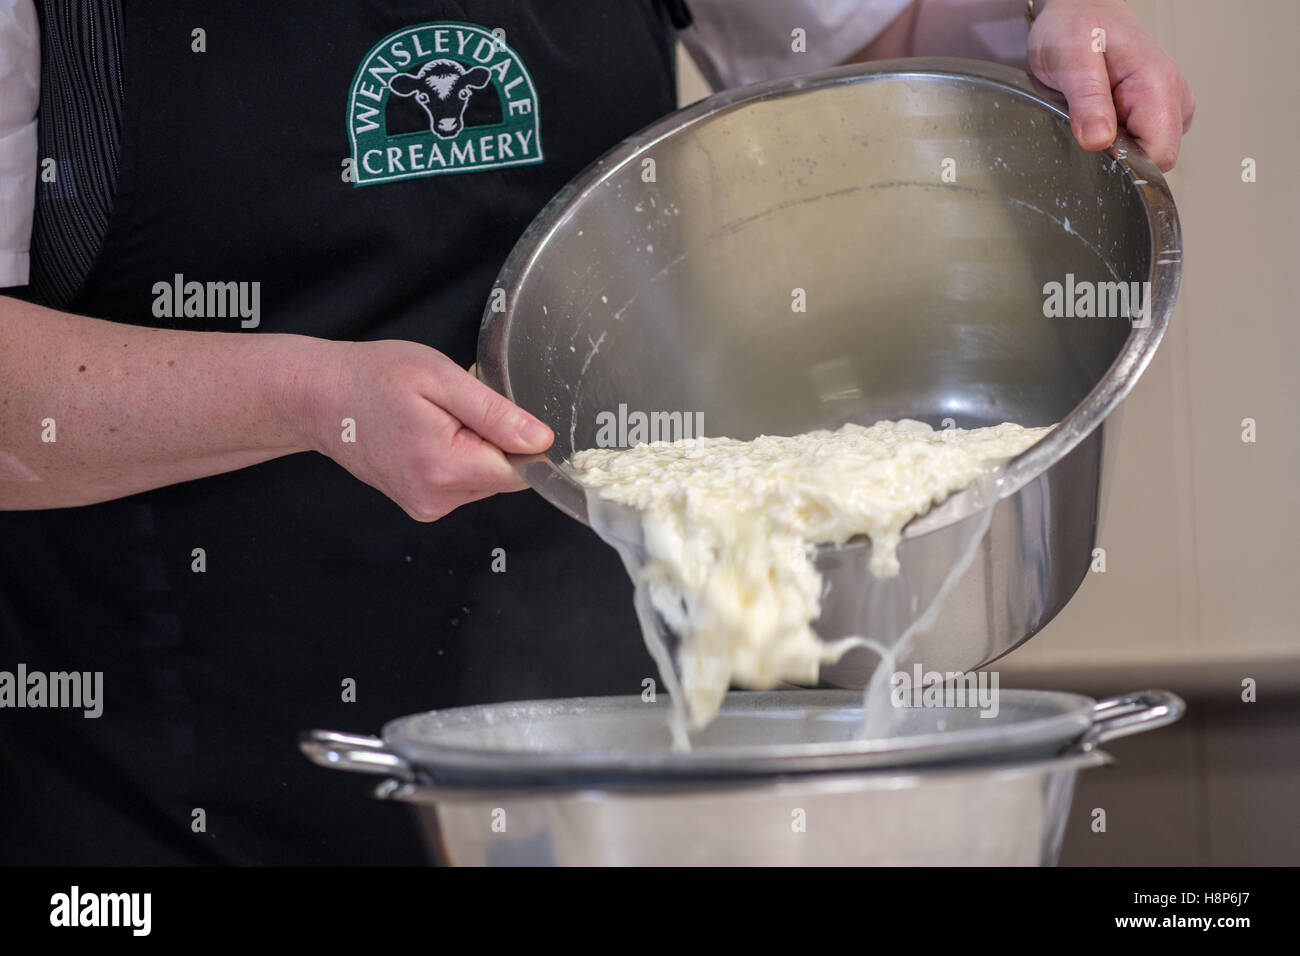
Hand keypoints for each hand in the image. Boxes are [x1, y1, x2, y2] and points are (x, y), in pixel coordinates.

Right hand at [296, 339, 552, 520]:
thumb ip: (496, 414)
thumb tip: (541, 441)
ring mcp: (426, 506)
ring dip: (475, 447)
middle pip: (504, 476)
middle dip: (493, 438)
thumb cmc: (372, 378)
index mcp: (445, 467)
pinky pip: (463, 482)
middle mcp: (436, 498)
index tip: (495, 411)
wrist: (319, 398)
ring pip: (485, 479)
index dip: (521, 439)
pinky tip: (429, 433)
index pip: (521, 471)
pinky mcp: (421, 504)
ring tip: (437, 417)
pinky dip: (457, 456)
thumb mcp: (441, 378)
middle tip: (454, 406)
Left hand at [1028, 0, 1194, 169]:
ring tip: (1091, 113)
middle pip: (1153, 160)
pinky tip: (1098, 116)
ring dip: (1114, 147)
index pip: (1159, 155)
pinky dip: (1115, 140)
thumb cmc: (1076, 28)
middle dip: (1117, 155)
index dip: (1126, 164)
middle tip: (1087, 122)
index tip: (1096, 146)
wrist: (1079, 11)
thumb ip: (1087, 100)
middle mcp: (1173, 98)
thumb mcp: (1071, 59)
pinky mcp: (1156, 113)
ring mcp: (1168, 106)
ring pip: (1145, 155)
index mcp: (1158, 86)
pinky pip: (1139, 145)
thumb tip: (1098, 140)